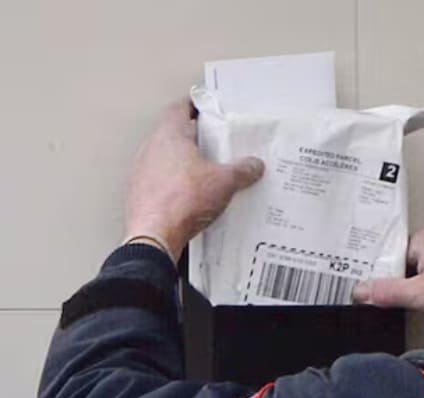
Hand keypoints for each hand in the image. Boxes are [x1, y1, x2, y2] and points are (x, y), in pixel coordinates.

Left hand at [124, 99, 264, 262]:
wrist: (154, 235)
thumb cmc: (183, 201)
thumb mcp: (225, 183)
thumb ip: (242, 170)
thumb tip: (254, 165)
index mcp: (170, 135)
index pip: (179, 108)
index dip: (194, 105)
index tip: (205, 106)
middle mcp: (151, 148)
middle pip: (172, 132)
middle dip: (193, 136)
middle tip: (213, 141)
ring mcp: (141, 170)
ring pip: (164, 156)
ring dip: (182, 160)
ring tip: (204, 170)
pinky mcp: (139, 191)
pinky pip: (159, 179)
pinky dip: (174, 181)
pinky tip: (190, 194)